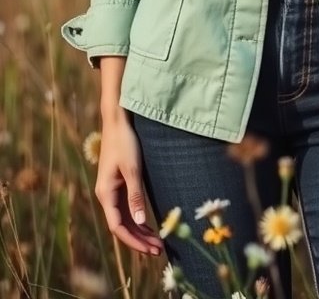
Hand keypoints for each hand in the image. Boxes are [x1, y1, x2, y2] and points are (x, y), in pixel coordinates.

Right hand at [95, 112, 162, 255]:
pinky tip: (149, 226)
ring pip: (125, 219)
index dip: (134, 241)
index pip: (118, 227)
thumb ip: (136, 196)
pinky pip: (126, 209)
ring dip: (140, 232)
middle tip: (159, 251)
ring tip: (157, 243)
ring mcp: (111, 191)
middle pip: (122, 226)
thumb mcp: (133, 169)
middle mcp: (106, 195)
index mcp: (106, 194)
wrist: (117, 121)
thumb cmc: (125, 142)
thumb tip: (140, 223)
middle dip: (139, 240)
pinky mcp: (118, 184)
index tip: (151, 250)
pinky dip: (137, 220)